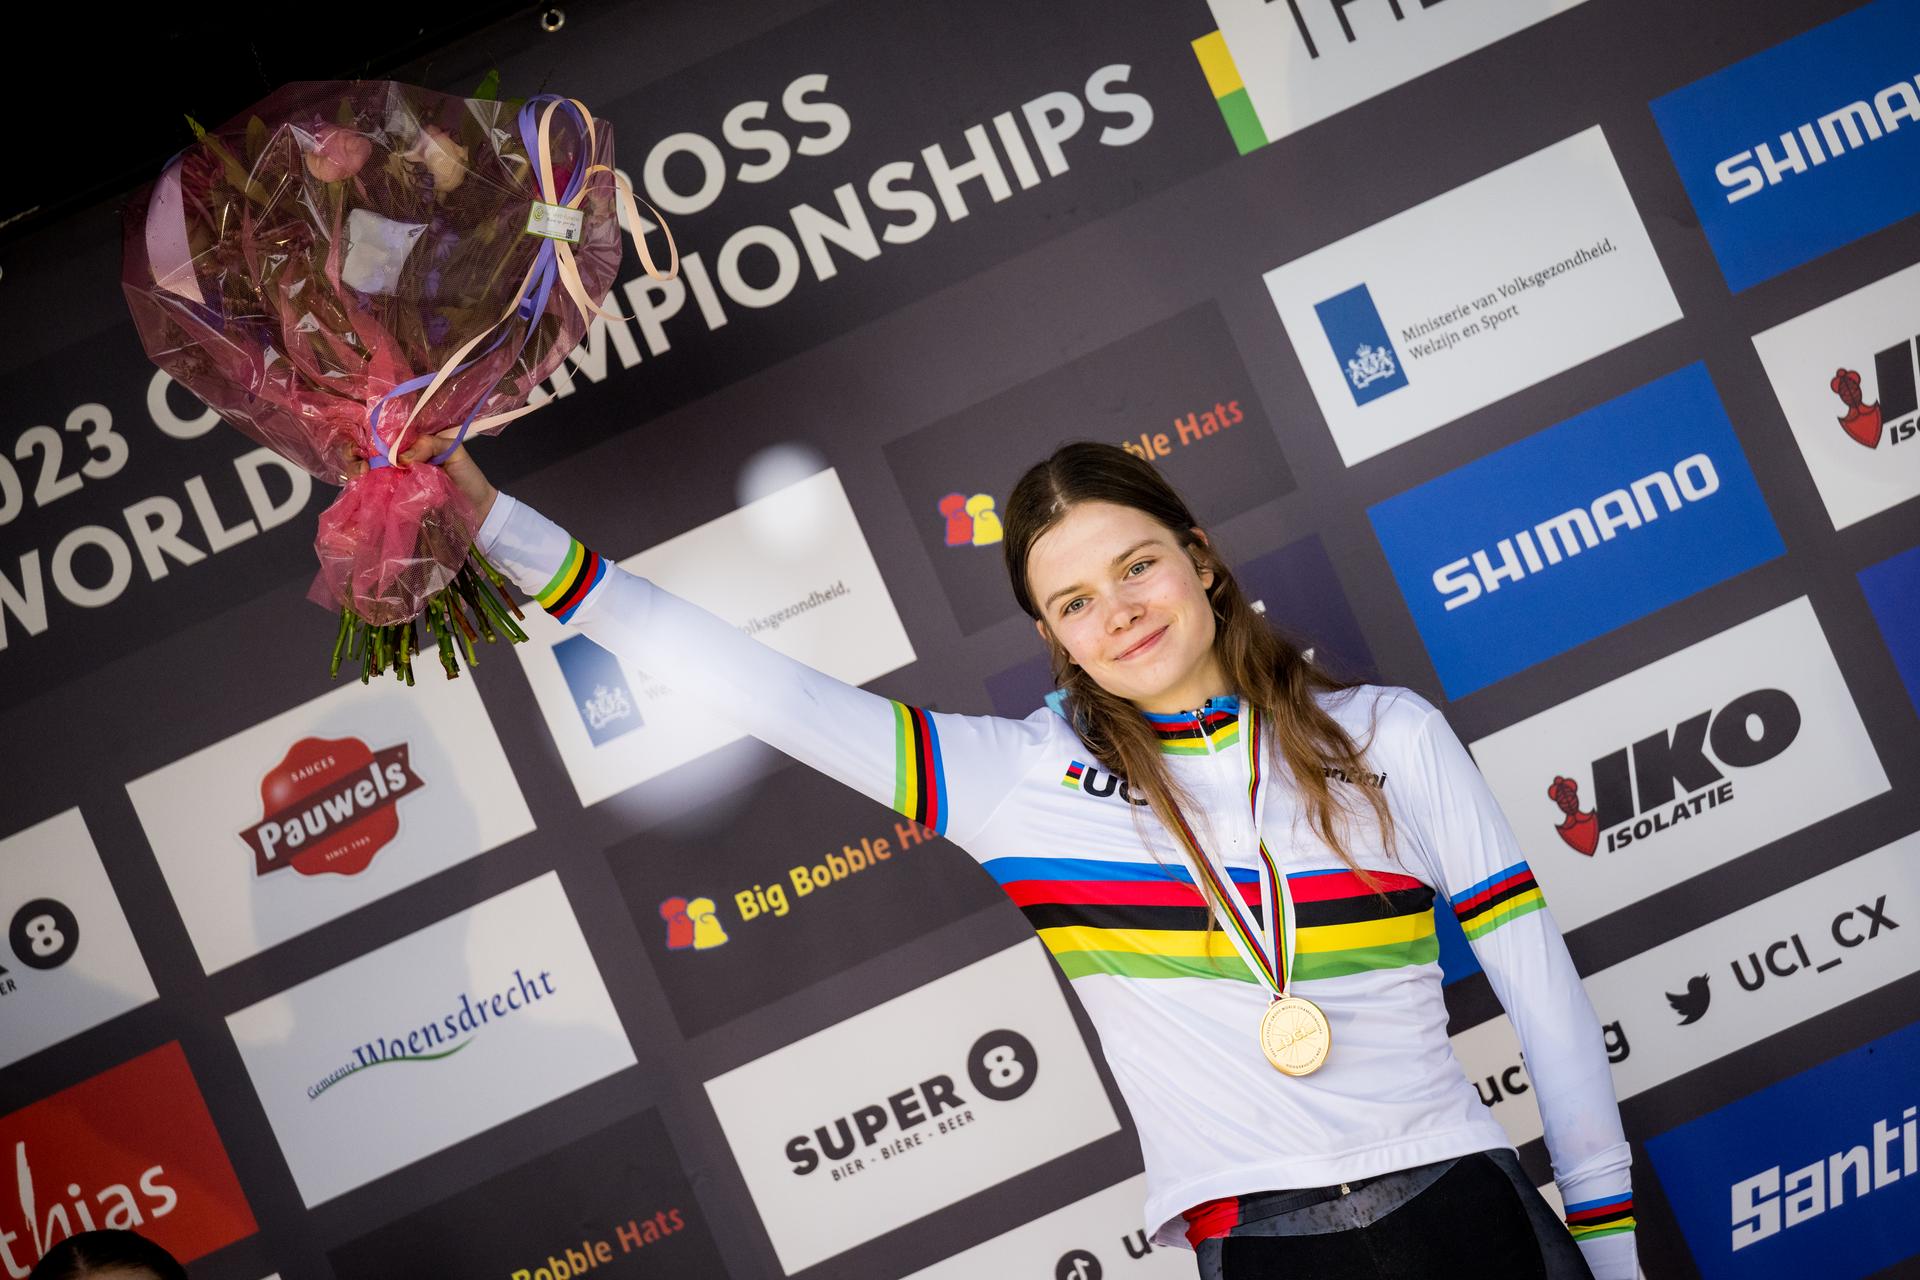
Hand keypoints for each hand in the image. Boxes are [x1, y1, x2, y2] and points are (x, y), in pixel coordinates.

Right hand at [347, 432, 498, 527]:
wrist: (478, 509)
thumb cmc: (467, 476)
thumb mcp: (453, 451)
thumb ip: (429, 444)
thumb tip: (401, 457)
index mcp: (410, 446)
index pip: (381, 435)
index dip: (366, 434)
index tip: (362, 441)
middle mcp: (397, 462)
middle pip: (366, 453)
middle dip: (354, 453)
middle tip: (360, 460)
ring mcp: (393, 482)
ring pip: (364, 473)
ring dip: (356, 470)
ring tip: (363, 473)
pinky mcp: (395, 502)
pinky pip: (374, 494)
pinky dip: (363, 489)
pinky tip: (363, 486)